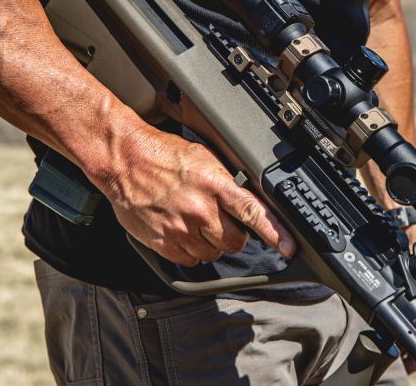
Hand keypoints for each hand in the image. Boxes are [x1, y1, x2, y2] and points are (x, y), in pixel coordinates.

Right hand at [92, 124, 295, 265]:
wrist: (125, 159)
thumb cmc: (164, 155)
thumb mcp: (206, 158)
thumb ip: (229, 182)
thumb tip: (252, 200)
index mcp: (215, 184)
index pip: (254, 213)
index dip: (276, 234)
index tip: (290, 248)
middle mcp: (200, 208)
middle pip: (235, 241)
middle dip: (235, 235)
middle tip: (223, 221)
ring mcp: (180, 228)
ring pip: (213, 253)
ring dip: (211, 242)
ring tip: (196, 220)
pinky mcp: (163, 242)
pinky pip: (190, 260)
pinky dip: (190, 250)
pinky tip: (182, 230)